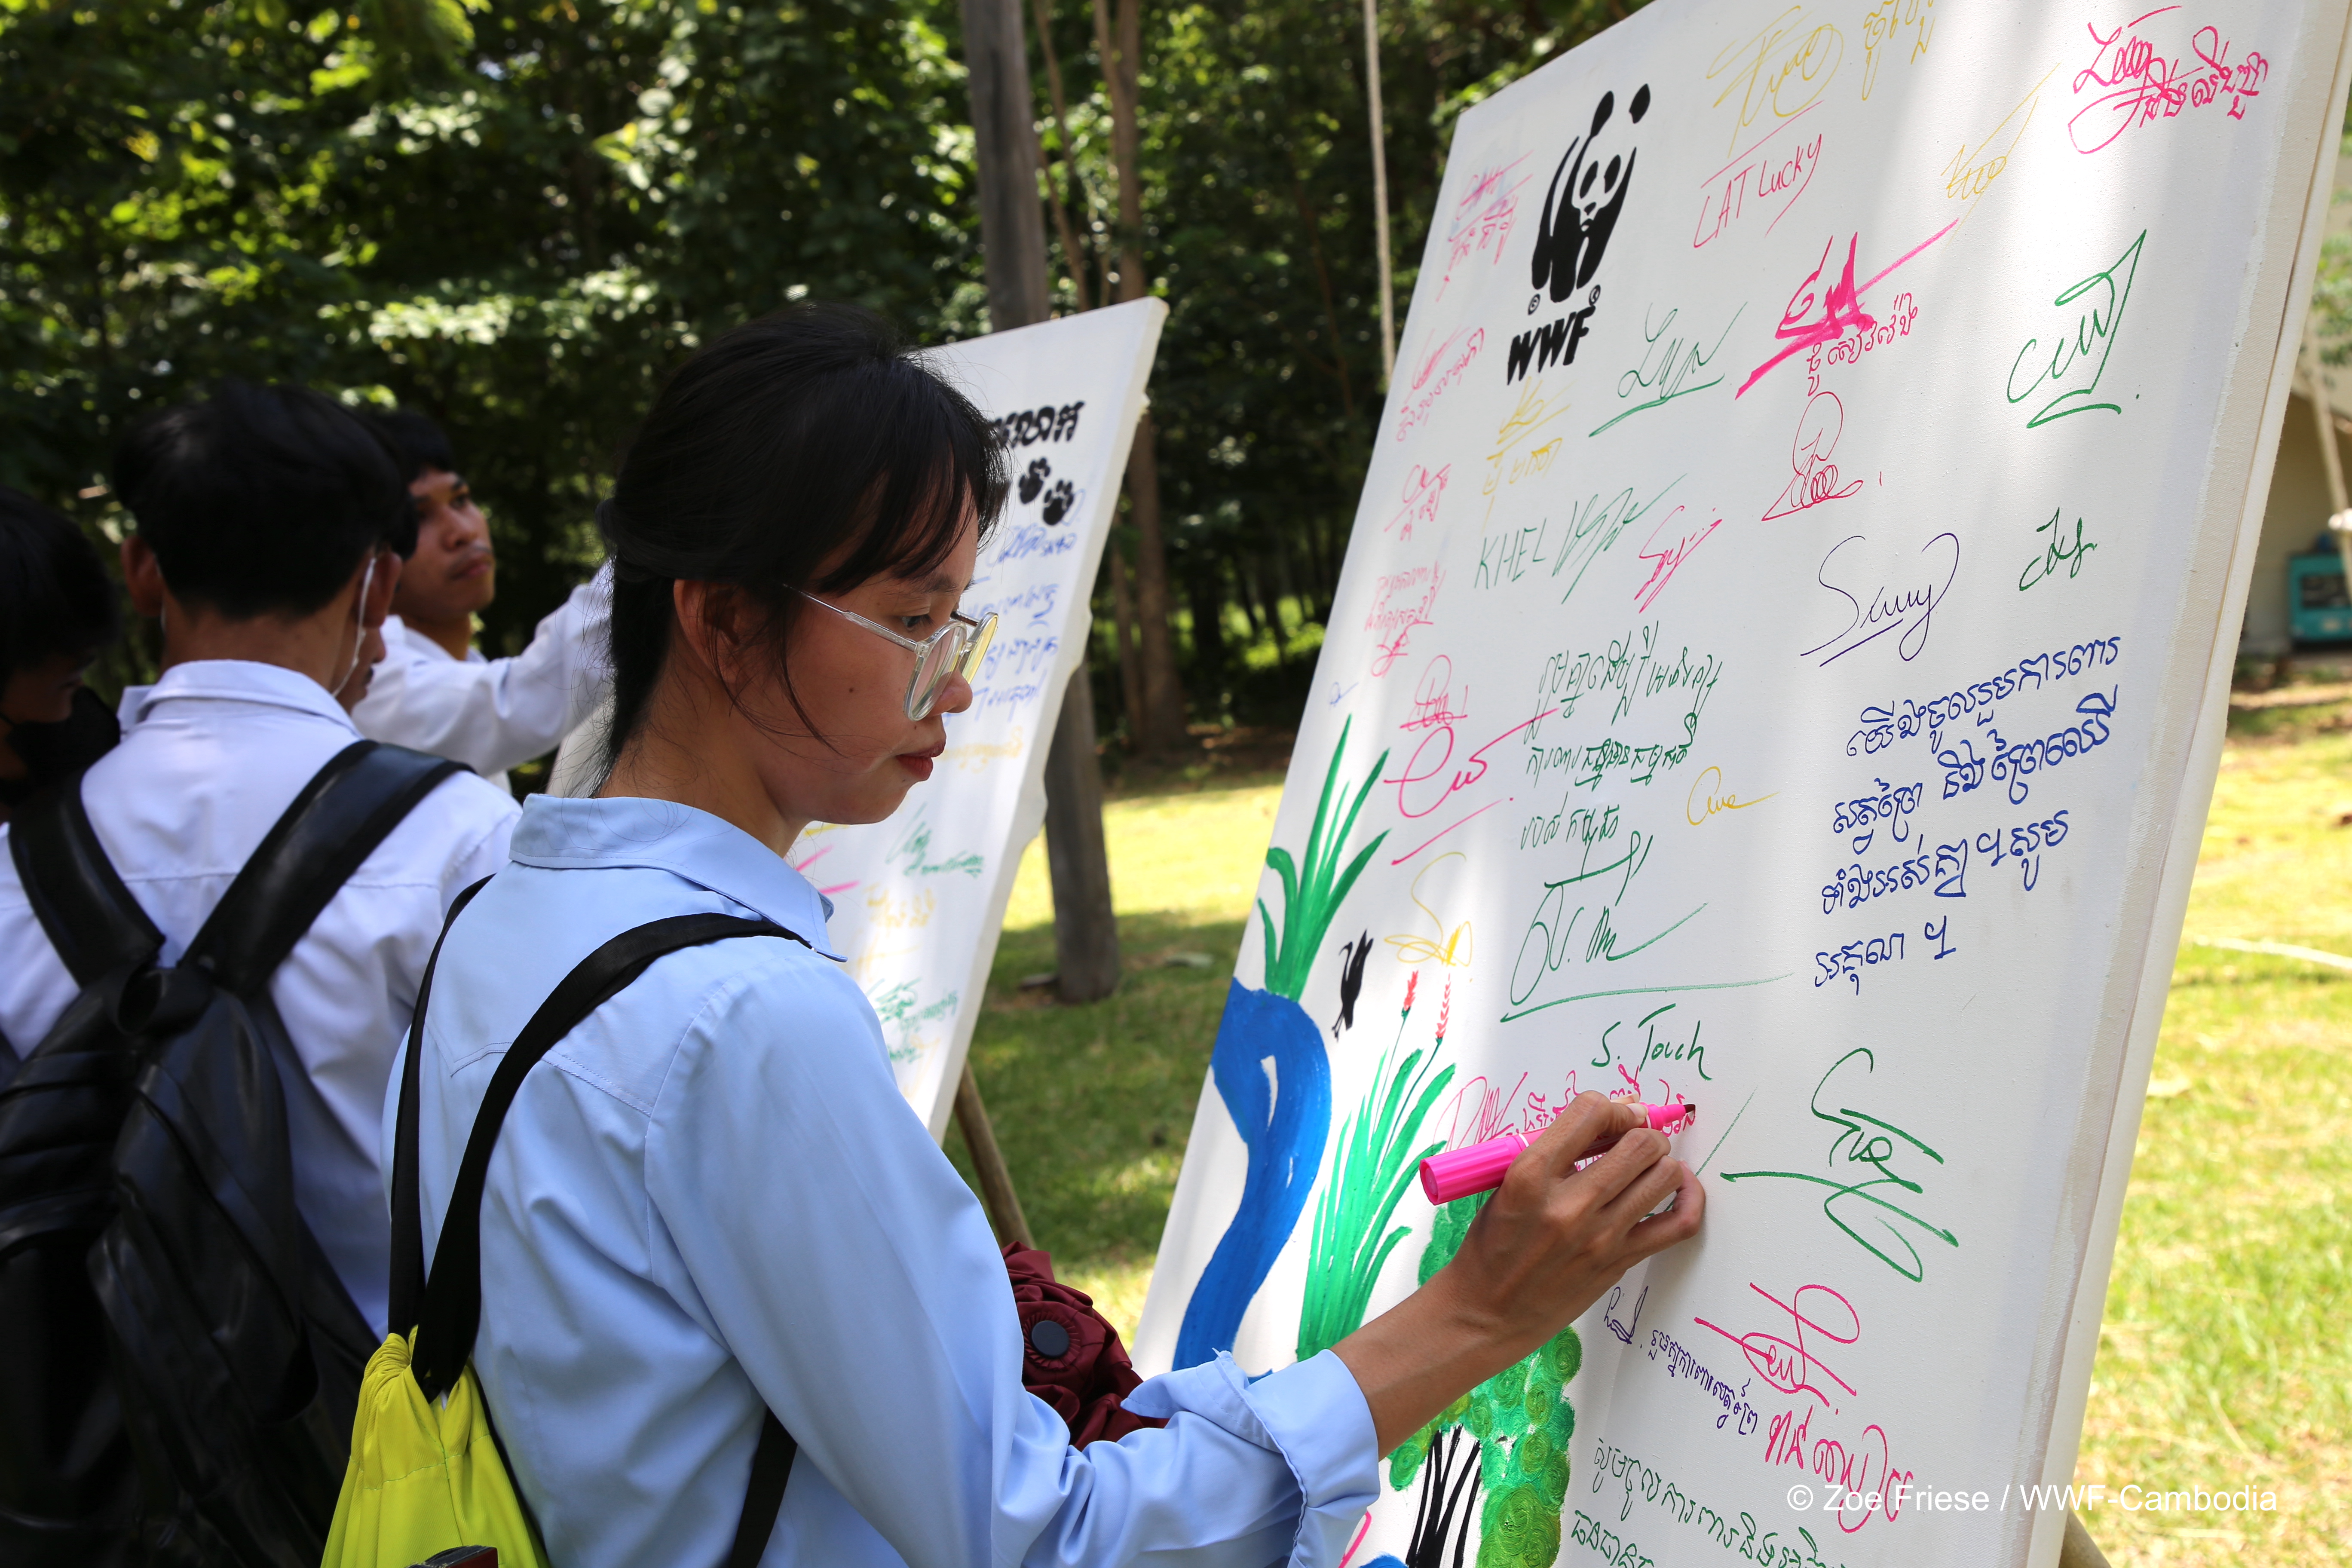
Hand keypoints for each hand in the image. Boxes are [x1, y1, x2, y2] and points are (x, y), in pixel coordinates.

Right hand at [1331, 1093, 1703, 1452]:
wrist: (1488, 1311)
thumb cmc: (1493, 1245)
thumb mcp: (1505, 1184)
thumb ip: (1556, 1151)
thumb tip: (1616, 1117)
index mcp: (1530, 1176)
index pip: (1590, 1113)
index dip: (1611, 1107)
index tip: (1614, 1116)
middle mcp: (1570, 1204)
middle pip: (1639, 1143)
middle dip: (1641, 1132)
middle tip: (1630, 1141)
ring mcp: (1601, 1236)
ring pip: (1664, 1174)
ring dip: (1660, 1161)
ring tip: (1645, 1166)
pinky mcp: (1621, 1261)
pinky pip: (1679, 1223)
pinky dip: (1689, 1197)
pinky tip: (1679, 1187)